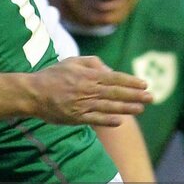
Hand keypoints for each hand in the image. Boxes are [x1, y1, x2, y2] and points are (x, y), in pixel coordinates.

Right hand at [28, 56, 151, 126]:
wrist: (32, 92)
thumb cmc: (53, 75)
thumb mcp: (72, 61)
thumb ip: (92, 62)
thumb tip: (110, 70)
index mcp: (87, 75)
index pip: (114, 78)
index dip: (131, 81)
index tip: (144, 84)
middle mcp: (87, 89)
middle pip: (116, 93)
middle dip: (135, 95)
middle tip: (151, 97)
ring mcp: (81, 104)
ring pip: (108, 106)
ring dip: (126, 108)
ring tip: (141, 109)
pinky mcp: (75, 117)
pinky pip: (94, 119)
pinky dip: (107, 120)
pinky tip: (120, 121)